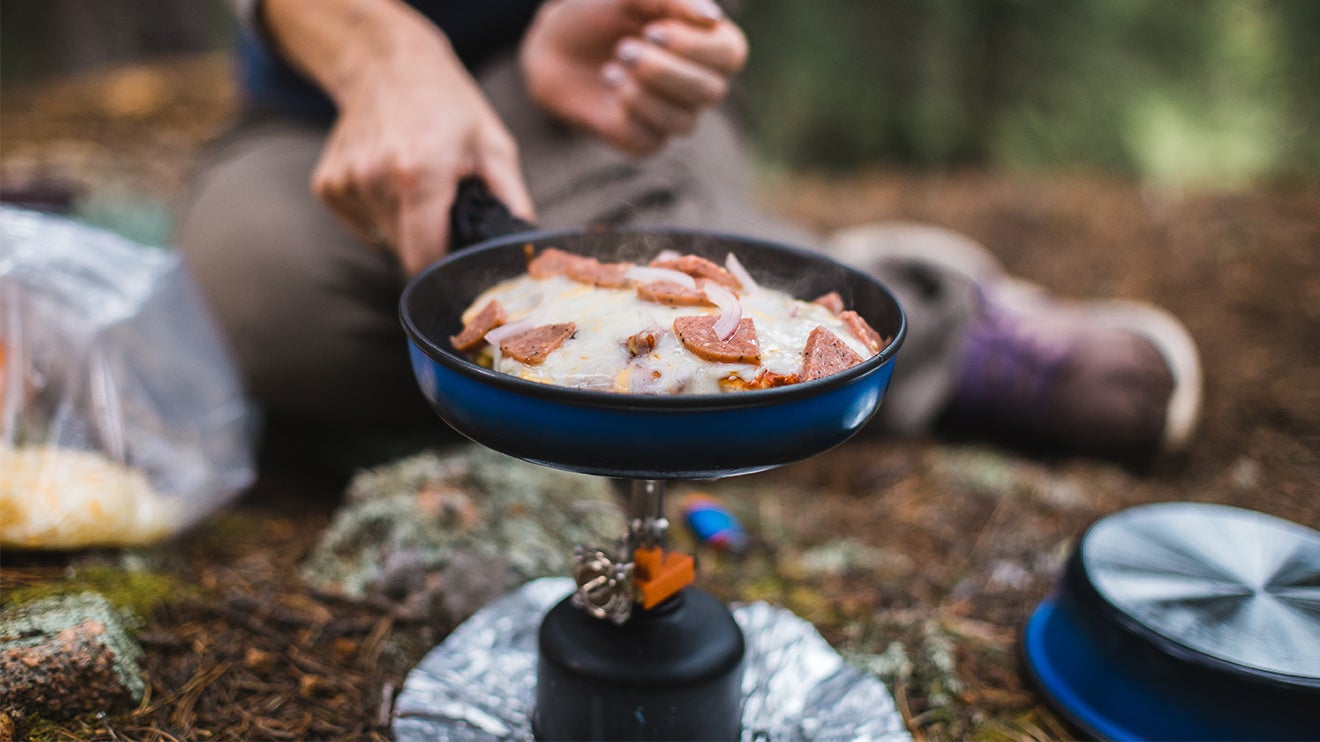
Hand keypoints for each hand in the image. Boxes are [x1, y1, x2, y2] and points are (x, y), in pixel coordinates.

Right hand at [265, 0, 534, 273]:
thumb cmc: (448, 104)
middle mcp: (374, 180)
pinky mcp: (327, 185)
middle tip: (444, 207)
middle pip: (404, 252)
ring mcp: (345, 182)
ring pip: (384, 238)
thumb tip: (522, 249)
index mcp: (419, 174)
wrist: (385, 63)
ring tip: (417, 183)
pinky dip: (380, 212)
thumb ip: (512, 204)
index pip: (424, 260)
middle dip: (429, 241)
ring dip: (405, 224)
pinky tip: (390, 178)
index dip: (445, 267)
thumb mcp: (494, 146)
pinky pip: (362, 223)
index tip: (459, 256)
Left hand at [520, 0, 747, 154]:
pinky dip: (626, 113)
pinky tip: (609, 88)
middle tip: (623, 49)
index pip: (730, 54)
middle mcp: (699, 84)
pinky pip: (649, 141)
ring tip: (610, 68)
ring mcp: (674, 115)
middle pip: (711, 92)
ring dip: (643, 94)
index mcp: (708, 43)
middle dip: (663, 71)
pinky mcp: (645, 140)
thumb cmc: (600, 14)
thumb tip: (713, 19)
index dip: (695, 47)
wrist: (557, 47)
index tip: (652, 30)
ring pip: (683, 123)